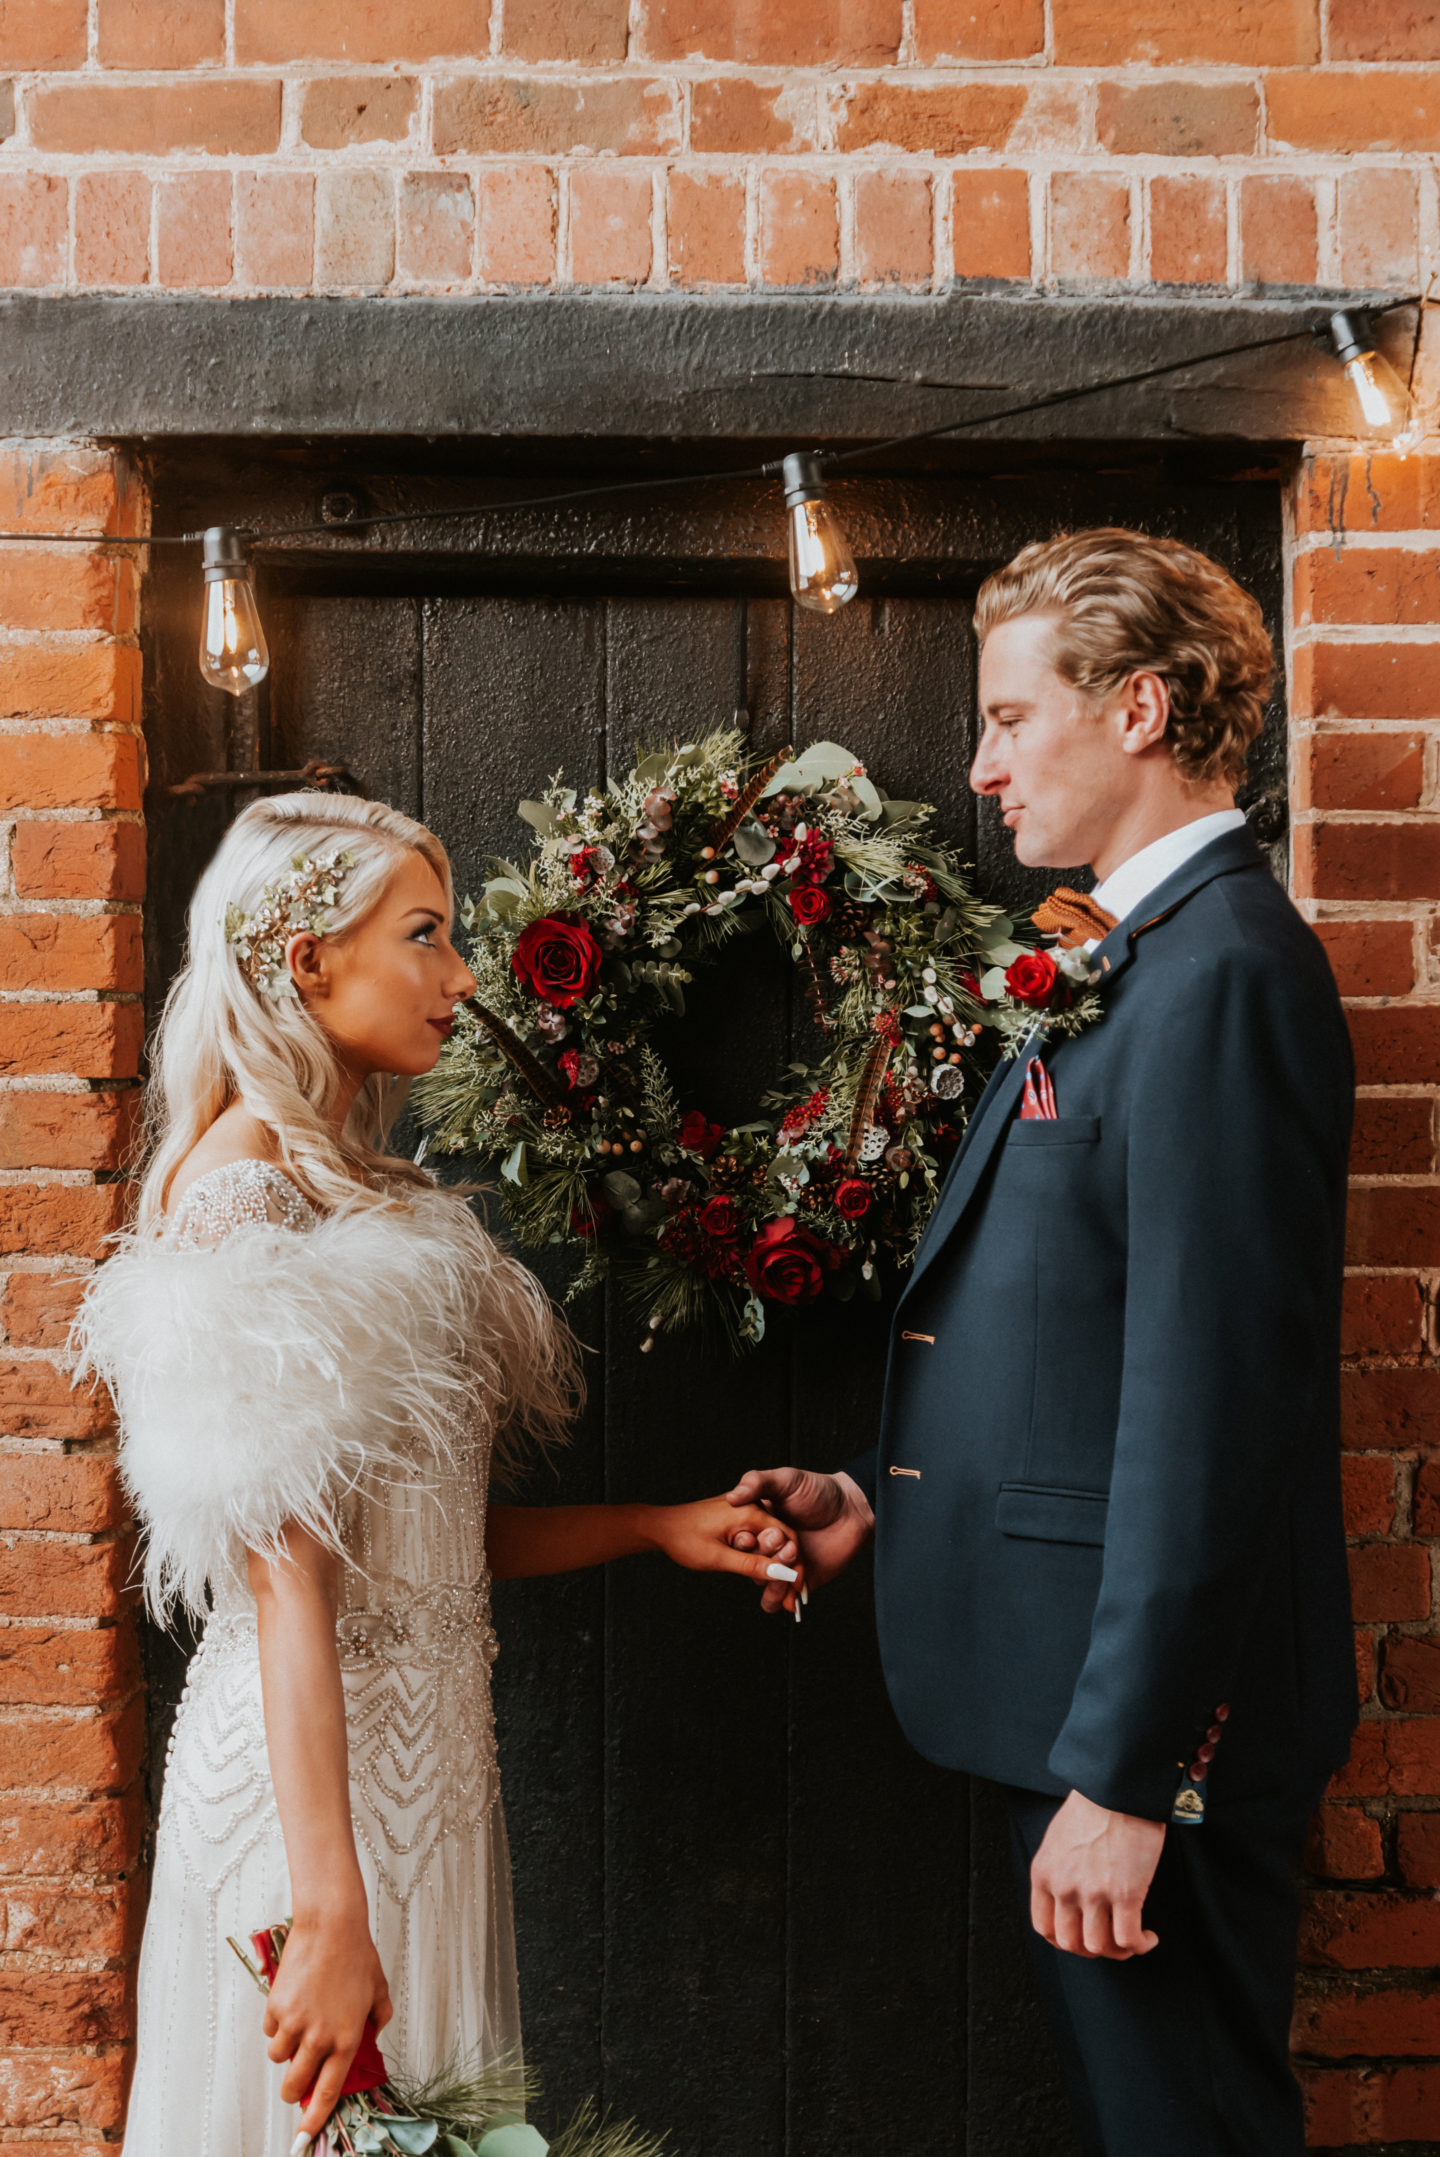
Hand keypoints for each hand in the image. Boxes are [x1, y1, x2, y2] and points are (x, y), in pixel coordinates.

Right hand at [263, 1903, 391, 2133]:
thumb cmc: (357, 1955)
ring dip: (286, 2051)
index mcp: (347, 2039)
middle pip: (294, 2086)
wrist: (331, 1926)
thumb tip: (371, 2035)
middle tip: (296, 2082)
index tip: (304, 2137)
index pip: (329, 2093)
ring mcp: (295, 2024)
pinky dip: (277, 2026)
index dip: (314, 2120)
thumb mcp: (379, 1990)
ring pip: (278, 2059)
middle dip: (292, 2091)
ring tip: (299, 2027)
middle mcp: (319, 2038)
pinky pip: (270, 2031)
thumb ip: (378, 2019)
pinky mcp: (276, 2008)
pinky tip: (292, 2005)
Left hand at [645, 1495, 805, 1612]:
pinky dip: (761, 1554)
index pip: (787, 1538)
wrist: (661, 1527)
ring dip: (774, 1562)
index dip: (794, 1565)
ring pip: (769, 1539)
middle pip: (780, 1539)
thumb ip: (751, 1565)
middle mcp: (751, 1506)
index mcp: (750, 1512)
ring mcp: (744, 1510)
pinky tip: (761, 1572)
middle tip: (789, 1596)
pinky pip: (757, 1536)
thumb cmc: (684, 1539)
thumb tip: (780, 1574)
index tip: (797, 1589)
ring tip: (777, 1590)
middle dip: (785, 1567)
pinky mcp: (737, 1517)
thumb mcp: (718, 1558)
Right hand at [725, 1466, 873, 1612]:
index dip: (741, 1540)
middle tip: (783, 1539)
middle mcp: (764, 1547)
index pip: (737, 1540)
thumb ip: (757, 1482)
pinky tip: (793, 1582)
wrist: (850, 1510)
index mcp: (755, 1525)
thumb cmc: (818, 1490)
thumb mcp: (785, 1479)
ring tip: (790, 1558)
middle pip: (748, 1562)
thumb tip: (732, 1497)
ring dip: (771, 1577)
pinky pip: (778, 1601)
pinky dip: (780, 1597)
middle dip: (764, 1554)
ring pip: (761, 1583)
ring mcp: (780, 1566)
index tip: (751, 1535)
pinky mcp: (796, 1582)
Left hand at [1029, 1790, 1163, 1959]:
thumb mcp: (1058, 1839)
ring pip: (1100, 1947)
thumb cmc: (1094, 1807)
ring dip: (1118, 1951)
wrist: (1119, 1788)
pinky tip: (1149, 1937)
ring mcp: (1093, 1893)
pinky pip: (1128, 1939)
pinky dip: (1140, 1945)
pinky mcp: (1125, 1894)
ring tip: (1133, 1940)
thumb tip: (1071, 1899)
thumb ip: (1059, 1871)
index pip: (1045, 1928)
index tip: (1083, 1938)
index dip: (1066, 1942)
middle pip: (1071, 1944)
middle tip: (1110, 1940)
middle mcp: (1064, 1887)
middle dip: (1093, 1950)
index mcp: (1044, 1874)